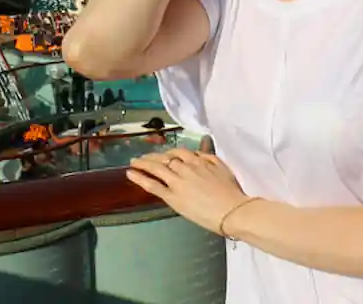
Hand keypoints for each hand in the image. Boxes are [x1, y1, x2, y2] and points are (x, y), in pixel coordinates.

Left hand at [127, 148, 248, 234]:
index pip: (179, 152)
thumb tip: (198, 153)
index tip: (164, 156)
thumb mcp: (222, 168)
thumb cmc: (232, 192)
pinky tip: (130, 173)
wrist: (232, 210)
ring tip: (133, 162)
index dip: (169, 153)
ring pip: (156, 168)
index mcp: (198, 160)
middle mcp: (185, 167)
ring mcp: (177, 181)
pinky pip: (153, 185)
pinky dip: (140, 178)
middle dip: (153, 157)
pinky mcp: (172, 197)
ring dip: (143, 163)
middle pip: (165, 158)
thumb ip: (209, 158)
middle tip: (144, 157)